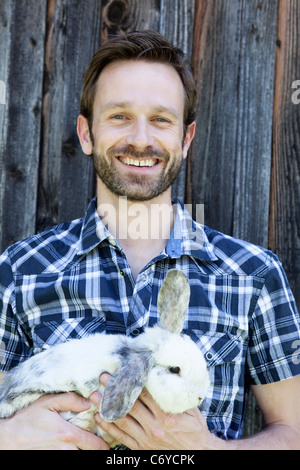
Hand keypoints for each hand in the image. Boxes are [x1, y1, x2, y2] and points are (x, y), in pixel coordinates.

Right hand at [0, 392, 109, 449]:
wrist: (9, 438)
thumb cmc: (28, 418)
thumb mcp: (48, 402)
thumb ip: (70, 400)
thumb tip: (88, 402)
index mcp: (68, 434)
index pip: (95, 444)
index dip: (105, 444)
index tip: (110, 440)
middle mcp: (66, 449)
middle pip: (90, 455)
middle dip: (99, 451)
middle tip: (104, 445)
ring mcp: (59, 457)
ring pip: (80, 458)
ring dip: (86, 452)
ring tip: (91, 446)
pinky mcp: (53, 460)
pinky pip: (69, 459)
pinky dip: (76, 453)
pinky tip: (77, 447)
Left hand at [90, 373, 220, 449]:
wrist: (198, 453)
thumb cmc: (195, 428)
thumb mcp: (190, 407)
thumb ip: (176, 391)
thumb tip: (164, 370)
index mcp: (166, 414)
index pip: (143, 393)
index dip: (130, 379)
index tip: (120, 367)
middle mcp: (154, 426)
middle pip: (129, 404)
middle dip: (114, 390)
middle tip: (102, 377)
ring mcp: (146, 438)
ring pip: (121, 420)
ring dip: (106, 407)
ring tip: (94, 395)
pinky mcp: (141, 448)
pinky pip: (120, 436)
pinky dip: (108, 427)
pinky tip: (99, 417)